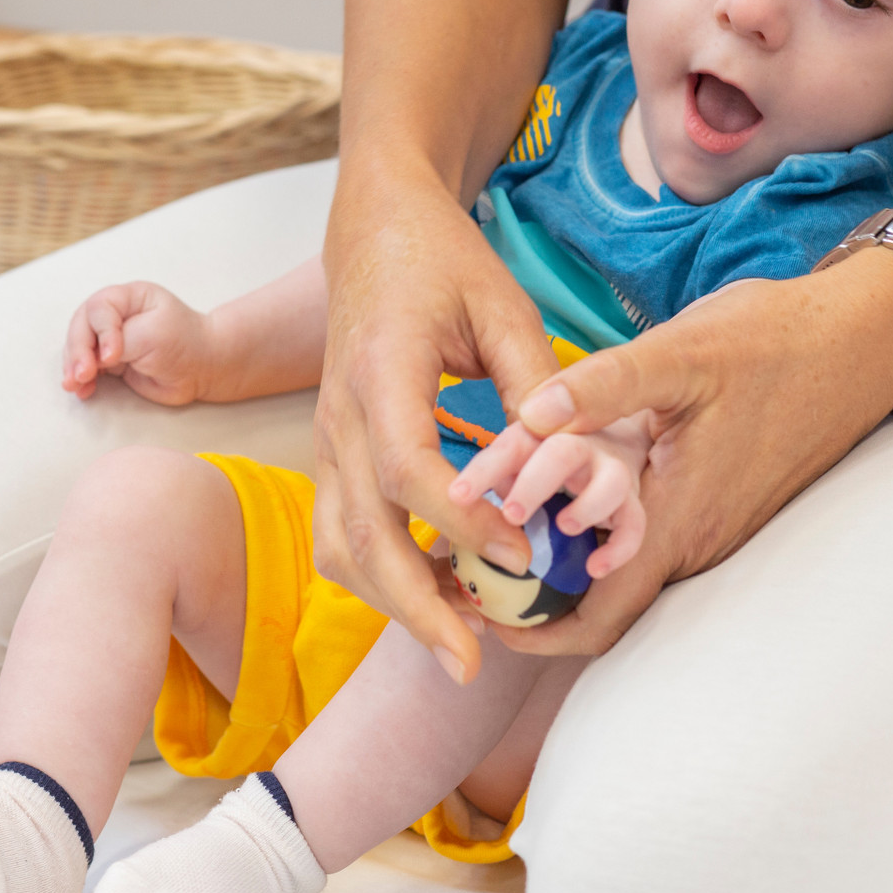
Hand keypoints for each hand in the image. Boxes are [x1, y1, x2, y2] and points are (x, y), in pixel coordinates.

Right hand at [62, 281, 217, 405]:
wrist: (203, 368)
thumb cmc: (185, 343)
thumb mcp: (153, 334)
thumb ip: (120, 341)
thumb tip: (96, 358)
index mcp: (127, 297)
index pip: (99, 309)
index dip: (101, 333)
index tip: (112, 357)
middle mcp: (115, 315)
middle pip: (81, 327)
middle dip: (78, 351)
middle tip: (82, 374)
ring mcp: (111, 338)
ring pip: (80, 348)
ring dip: (74, 367)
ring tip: (75, 385)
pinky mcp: (111, 362)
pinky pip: (88, 367)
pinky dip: (82, 379)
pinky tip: (82, 390)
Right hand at [314, 170, 561, 684]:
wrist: (374, 228)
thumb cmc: (443, 260)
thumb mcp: (502, 305)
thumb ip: (533, 383)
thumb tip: (566, 464)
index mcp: (381, 371)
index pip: (407, 470)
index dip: (463, 525)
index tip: (524, 557)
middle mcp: (339, 417)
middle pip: (358, 534)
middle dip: (412, 607)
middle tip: (471, 664)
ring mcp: (326, 440)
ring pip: (337, 546)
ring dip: (390, 601)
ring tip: (458, 638)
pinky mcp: (331, 455)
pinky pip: (339, 533)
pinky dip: (380, 576)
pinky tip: (439, 593)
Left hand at [448, 415, 649, 579]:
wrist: (613, 442)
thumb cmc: (547, 459)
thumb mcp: (519, 459)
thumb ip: (497, 477)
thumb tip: (466, 510)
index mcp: (541, 433)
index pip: (510, 446)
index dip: (484, 471)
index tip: (457, 497)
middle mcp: (579, 445)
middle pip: (562, 453)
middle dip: (536, 482)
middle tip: (512, 514)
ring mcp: (611, 470)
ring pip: (611, 481)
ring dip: (588, 506)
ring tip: (564, 527)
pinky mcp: (632, 499)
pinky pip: (634, 522)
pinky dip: (619, 547)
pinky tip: (595, 569)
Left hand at [496, 248, 892, 655]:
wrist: (864, 338)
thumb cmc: (777, 341)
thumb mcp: (683, 351)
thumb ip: (604, 384)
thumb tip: (529, 413)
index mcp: (681, 519)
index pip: (598, 615)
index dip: (532, 627)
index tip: (475, 604)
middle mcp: (697, 540)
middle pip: (600, 600)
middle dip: (531, 594)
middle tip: (466, 565)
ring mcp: (711, 527)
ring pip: (622, 568)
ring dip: (561, 559)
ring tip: (494, 524)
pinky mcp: (717, 504)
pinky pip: (647, 538)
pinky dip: (595, 532)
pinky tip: (557, 492)